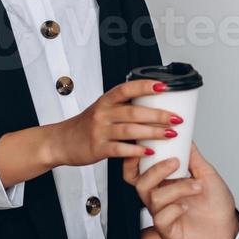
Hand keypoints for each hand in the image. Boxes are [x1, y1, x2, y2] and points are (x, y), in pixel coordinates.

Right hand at [52, 79, 182, 166]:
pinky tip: (150, 152)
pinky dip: (136, 151)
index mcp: (106, 101)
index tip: (164, 87)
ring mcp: (100, 131)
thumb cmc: (86, 125)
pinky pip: (120, 149)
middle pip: (134, 111)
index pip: (126, 89)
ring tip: (170, 134)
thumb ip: (124, 105)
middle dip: (158, 115)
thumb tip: (155, 102)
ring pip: (130, 130)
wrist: (61, 142)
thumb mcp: (103, 109)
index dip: (145, 86)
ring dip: (153, 132)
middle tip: (177, 118)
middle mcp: (103, 113)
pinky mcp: (98, 148)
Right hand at [123, 144, 238, 238]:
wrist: (229, 227)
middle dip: (156, 170)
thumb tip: (184, 137)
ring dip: (178, 188)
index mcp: (164, 184)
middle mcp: (159, 199)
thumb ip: (192, 157)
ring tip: (197, 187)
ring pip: (154, 198)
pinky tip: (187, 207)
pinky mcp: (167, 231)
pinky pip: (160, 218)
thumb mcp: (206, 174)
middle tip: (177, 163)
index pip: (138, 173)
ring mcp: (161, 216)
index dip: (134, 161)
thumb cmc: (217, 204)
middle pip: (140, 183)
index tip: (146, 147)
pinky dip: (175, 209)